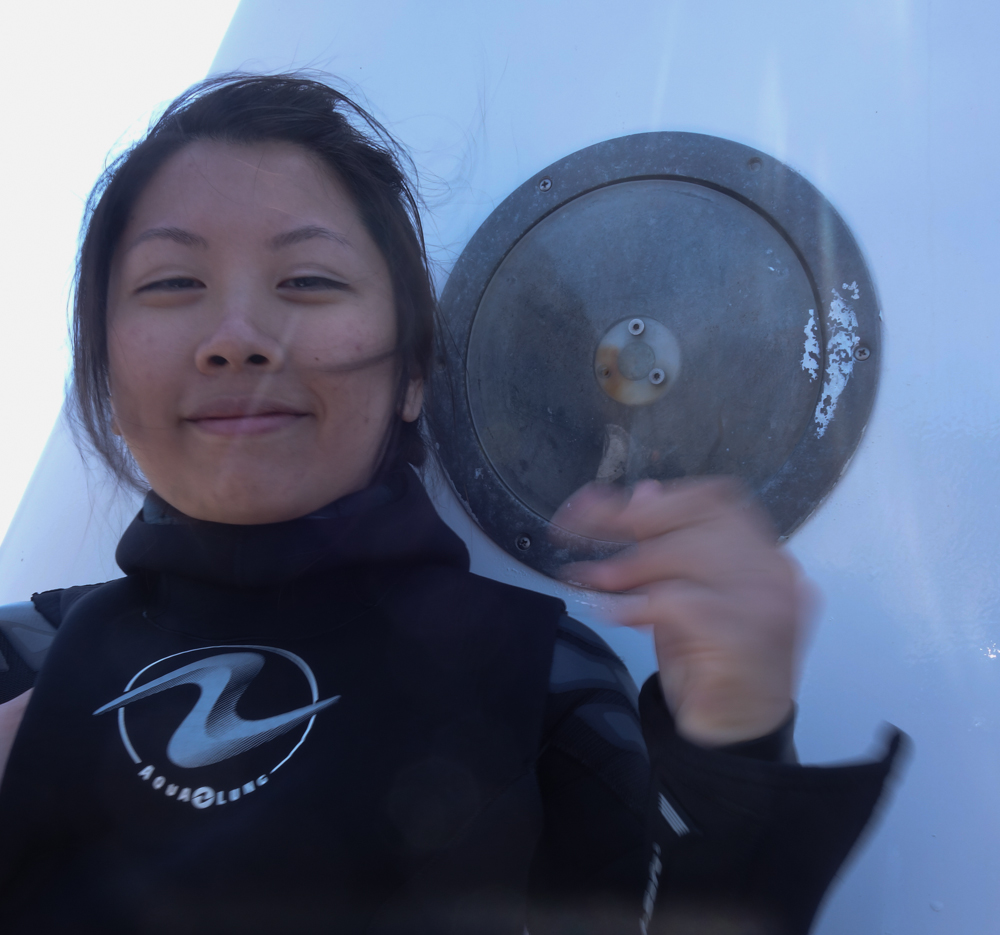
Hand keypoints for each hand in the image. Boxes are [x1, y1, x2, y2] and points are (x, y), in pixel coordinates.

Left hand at [552, 479, 808, 746]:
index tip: (603, 504)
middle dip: (635, 520)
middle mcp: (773, 572)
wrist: (734, 733)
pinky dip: (638, 604)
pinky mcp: (747, 636)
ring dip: (631, 564)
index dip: (657, 498)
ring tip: (595, 580)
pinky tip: (616, 614)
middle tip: (581, 529)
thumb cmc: (710, 663)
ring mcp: (767, 603)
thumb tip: (644, 492)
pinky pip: (682, 602)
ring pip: (690, 553)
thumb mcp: (679, 593)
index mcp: (761, 555)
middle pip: (702, 517)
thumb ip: (667, 544)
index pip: (714, 501)